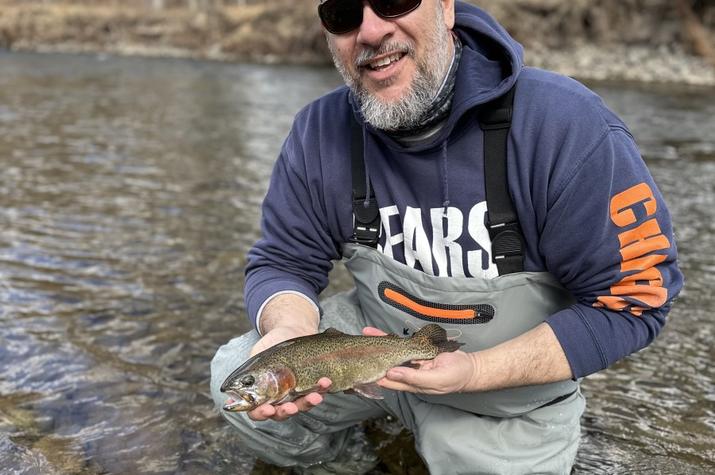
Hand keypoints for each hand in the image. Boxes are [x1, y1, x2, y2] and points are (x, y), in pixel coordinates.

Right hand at [248, 325, 330, 421]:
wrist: (292, 329)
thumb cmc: (271, 344)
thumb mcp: (257, 355)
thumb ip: (250, 371)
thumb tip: (234, 391)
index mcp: (262, 393)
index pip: (257, 412)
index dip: (261, 414)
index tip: (268, 409)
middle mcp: (279, 397)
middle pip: (281, 413)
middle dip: (287, 412)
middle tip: (292, 408)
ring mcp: (296, 393)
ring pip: (302, 405)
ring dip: (308, 403)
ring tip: (315, 396)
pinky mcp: (312, 385)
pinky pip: (318, 391)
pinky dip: (322, 389)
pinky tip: (325, 382)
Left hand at [362, 326, 476, 394]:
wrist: (469, 367)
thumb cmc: (454, 377)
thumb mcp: (435, 380)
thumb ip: (414, 377)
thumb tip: (391, 374)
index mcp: (410, 383)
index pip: (386, 380)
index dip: (373, 374)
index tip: (359, 367)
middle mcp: (407, 372)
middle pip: (385, 364)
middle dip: (372, 357)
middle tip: (356, 348)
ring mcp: (412, 361)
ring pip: (391, 352)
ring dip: (378, 344)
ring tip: (365, 334)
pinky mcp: (417, 350)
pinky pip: (402, 343)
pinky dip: (391, 338)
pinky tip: (380, 332)